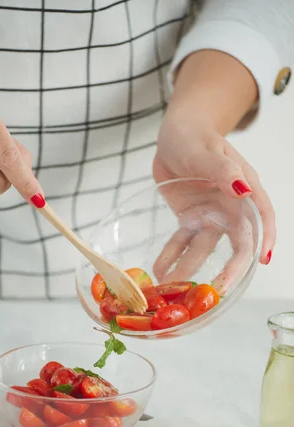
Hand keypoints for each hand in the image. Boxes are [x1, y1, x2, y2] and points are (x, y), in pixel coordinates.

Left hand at [152, 117, 274, 292]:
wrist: (173, 136)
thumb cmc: (194, 136)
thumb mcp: (205, 150)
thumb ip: (222, 170)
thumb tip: (244, 189)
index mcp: (244, 187)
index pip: (262, 217)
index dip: (266, 239)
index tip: (261, 262)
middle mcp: (231, 207)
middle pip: (237, 242)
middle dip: (230, 268)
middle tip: (218, 290)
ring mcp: (210, 215)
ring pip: (204, 248)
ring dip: (191, 268)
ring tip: (175, 287)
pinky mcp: (190, 220)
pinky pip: (181, 242)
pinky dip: (171, 257)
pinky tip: (160, 271)